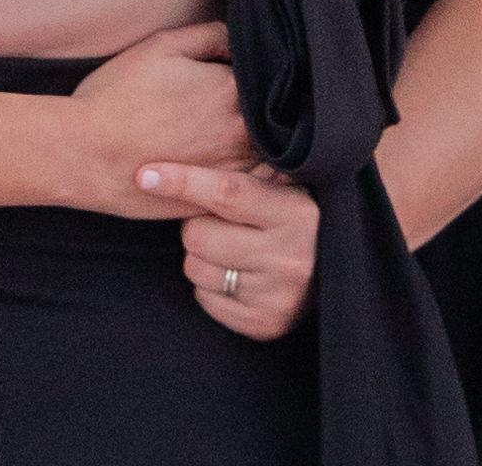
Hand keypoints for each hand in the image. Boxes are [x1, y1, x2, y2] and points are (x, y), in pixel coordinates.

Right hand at [62, 23, 252, 217]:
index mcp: (233, 89)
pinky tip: (222, 163)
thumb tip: (237, 41)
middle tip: (221, 106)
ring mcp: (232, 169)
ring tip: (222, 135)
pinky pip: (248, 186)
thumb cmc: (115, 98)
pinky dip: (246, 174)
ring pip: (264, 153)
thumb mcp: (160, 46)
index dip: (247, 74)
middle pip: (268, 117)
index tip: (229, 76)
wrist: (83, 155)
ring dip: (256, 142)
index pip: (265, 77)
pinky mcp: (215, 198)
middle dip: (254, 108)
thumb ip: (209, 36)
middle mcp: (243, 131)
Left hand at [138, 162, 315, 340]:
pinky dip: (210, 286)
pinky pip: (204, 299)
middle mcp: (290, 257)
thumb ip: (244, 169)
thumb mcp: (283, 187)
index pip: (228, 193)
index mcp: (297, 214)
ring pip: (195, 268)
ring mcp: (277, 295)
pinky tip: (238, 276)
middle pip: (198, 235)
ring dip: (202, 257)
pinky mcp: (263, 324)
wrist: (335, 276)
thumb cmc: (293, 219)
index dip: (183, 181)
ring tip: (234, 250)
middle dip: (198, 225)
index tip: (146, 175)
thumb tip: (174, 157)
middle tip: (222, 223)